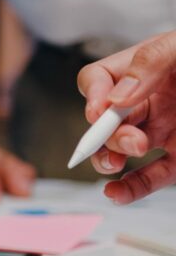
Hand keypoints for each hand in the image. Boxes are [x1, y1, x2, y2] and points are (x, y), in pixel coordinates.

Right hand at [78, 32, 175, 203]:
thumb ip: (151, 63)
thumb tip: (117, 97)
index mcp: (146, 70)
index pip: (98, 80)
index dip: (93, 96)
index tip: (100, 111)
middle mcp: (148, 102)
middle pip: (105, 120)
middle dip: (107, 134)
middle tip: (131, 140)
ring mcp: (163, 132)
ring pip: (120, 152)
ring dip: (111, 160)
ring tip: (120, 163)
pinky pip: (149, 178)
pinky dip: (130, 189)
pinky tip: (117, 192)